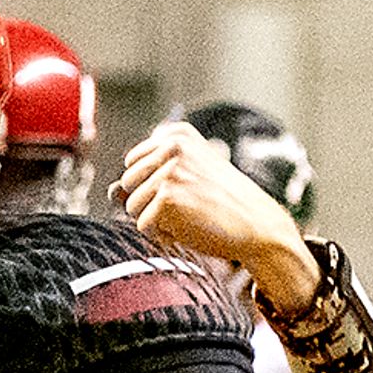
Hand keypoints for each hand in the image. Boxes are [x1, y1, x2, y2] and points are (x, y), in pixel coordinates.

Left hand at [119, 120, 318, 310]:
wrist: (259, 226)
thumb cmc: (225, 204)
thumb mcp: (191, 176)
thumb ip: (149, 177)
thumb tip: (112, 191)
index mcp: (177, 135)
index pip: (134, 162)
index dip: (153, 186)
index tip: (184, 191)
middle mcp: (171, 147)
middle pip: (128, 182)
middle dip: (149, 202)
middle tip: (187, 208)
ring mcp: (168, 171)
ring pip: (131, 205)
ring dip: (155, 220)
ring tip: (188, 219)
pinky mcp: (167, 198)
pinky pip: (143, 225)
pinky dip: (162, 236)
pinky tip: (188, 231)